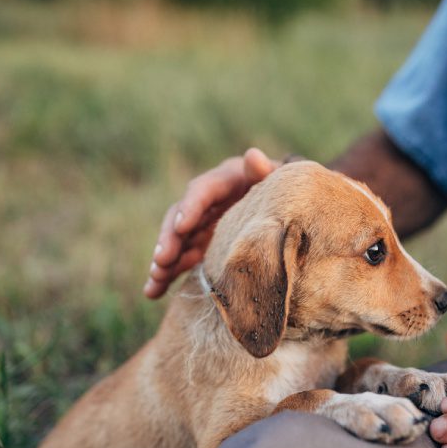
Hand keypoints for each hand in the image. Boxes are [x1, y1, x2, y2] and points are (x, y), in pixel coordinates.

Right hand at [144, 148, 278, 298]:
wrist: (294, 209)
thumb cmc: (290, 193)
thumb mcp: (280, 181)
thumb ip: (265, 173)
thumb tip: (253, 156)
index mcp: (226, 180)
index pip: (203, 190)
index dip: (191, 207)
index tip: (181, 226)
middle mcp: (209, 200)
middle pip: (181, 216)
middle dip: (170, 239)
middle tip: (162, 260)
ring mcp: (203, 223)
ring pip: (176, 241)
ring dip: (164, 260)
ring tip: (155, 280)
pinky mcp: (201, 244)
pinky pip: (180, 259)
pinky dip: (166, 275)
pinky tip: (152, 291)